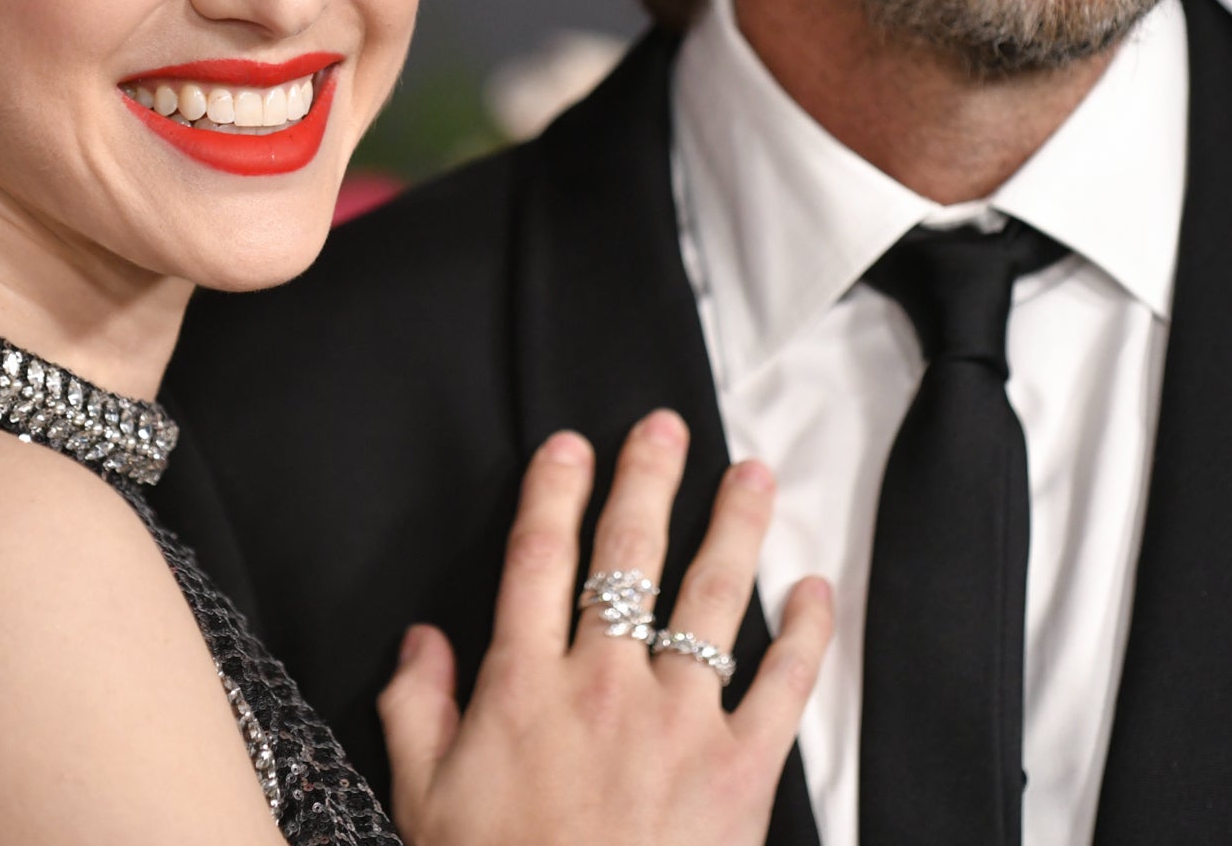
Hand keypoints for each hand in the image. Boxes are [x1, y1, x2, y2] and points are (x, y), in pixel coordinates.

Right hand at [379, 409, 832, 845]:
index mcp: (524, 687)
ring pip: (712, 598)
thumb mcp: (423, 805)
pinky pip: (784, 686)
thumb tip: (421, 641)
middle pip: (628, 556)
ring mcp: (680, 722)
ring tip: (754, 474)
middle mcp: (605, 685)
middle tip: (666, 427)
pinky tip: (816, 589)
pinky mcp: (742, 770)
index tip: (570, 446)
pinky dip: (806, 634)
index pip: (538, 561)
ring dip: (736, 527)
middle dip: (647, 481)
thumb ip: (416, 712)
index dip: (554, 494)